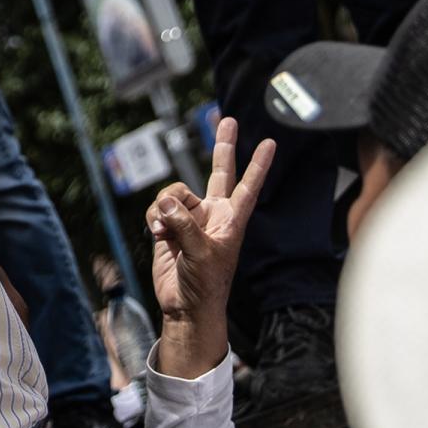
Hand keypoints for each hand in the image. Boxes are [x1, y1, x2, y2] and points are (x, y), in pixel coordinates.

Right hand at [145, 116, 274, 381]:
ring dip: (166, 206)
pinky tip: (157, 232)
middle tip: (229, 121)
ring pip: (174, 192)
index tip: (272, 143)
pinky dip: (155, 217)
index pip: (248, 186)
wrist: (185, 307)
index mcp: (231, 220)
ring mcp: (191, 219)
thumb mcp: (201, 254)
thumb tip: (166, 202)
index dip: (259, 165)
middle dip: (222, 147)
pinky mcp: (169, 226)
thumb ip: (184, 224)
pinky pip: (158, 208)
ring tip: (164, 229)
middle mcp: (213, 214)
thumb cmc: (205, 285)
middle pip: (219, 172)